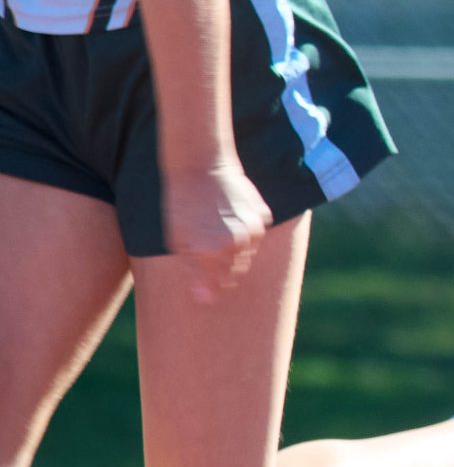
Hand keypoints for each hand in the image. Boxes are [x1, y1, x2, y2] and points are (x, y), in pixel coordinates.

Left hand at [162, 158, 270, 304]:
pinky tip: (230, 216)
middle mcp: (238, 244)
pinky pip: (257, 234)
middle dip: (221, 265)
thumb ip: (195, 273)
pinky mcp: (264, 215)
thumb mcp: (177, 240)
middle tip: (204, 247)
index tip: (200, 271)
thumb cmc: (181, 204)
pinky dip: (246, 231)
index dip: (207, 281)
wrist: (200, 166)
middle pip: (235, 270)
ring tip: (216, 229)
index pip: (218, 285)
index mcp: (213, 254)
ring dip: (235, 248)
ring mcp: (254, 229)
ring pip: (248, 253)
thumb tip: (207, 300)